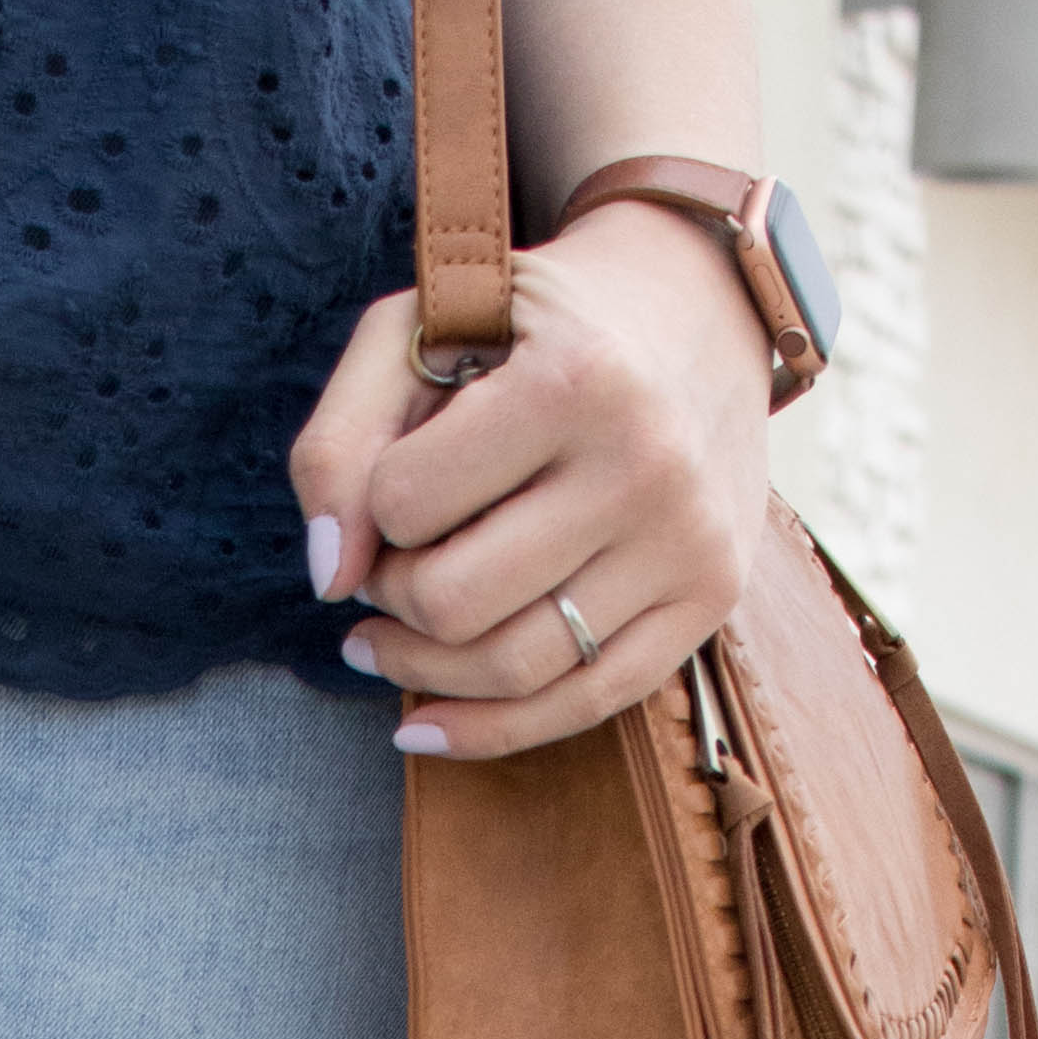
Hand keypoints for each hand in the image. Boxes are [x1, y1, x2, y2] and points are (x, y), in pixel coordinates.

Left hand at [289, 196, 776, 756]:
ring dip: (423, 667)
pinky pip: (587, 703)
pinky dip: (489, 729)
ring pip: (515, 669)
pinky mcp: (710, 597)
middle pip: (457, 602)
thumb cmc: (529, 324)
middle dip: (392, 598)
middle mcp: (646, 464)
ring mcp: (688, 539)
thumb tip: (327, 579)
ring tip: (385, 638)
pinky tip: (422, 725)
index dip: (370, 507)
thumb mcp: (418, 333)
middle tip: (381, 574)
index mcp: (576, 379)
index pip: (405, 502)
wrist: (695, 308)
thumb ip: (340, 442)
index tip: (384, 492)